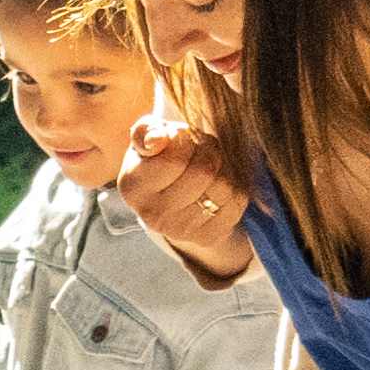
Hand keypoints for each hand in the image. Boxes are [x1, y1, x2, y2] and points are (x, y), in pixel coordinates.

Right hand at [106, 101, 247, 268]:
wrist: (172, 195)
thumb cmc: (159, 156)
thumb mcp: (146, 138)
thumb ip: (147, 131)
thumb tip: (157, 140)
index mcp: (133, 187)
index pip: (173, 159)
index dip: (185, 139)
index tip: (181, 136)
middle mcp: (153, 215)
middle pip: (203, 172)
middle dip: (209, 149)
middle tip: (202, 146)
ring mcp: (181, 230)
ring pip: (224, 186)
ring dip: (225, 166)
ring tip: (211, 164)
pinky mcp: (207, 237)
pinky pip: (237, 202)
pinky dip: (235, 186)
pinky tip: (219, 184)